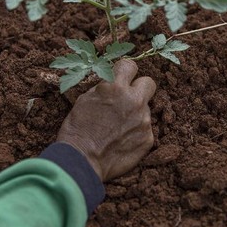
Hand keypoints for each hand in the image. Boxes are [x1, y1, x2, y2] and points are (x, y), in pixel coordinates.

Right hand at [57, 60, 155, 181]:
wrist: (81, 161)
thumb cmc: (77, 130)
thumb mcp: (84, 100)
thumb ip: (103, 89)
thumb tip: (112, 84)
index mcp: (115, 87)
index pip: (130, 65)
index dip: (125, 71)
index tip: (122, 77)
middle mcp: (133, 100)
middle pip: (149, 83)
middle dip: (139, 88)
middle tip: (128, 98)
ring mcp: (143, 120)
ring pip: (146, 109)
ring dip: (135, 114)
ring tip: (118, 127)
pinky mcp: (148, 138)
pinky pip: (145, 129)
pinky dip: (136, 133)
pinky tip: (122, 140)